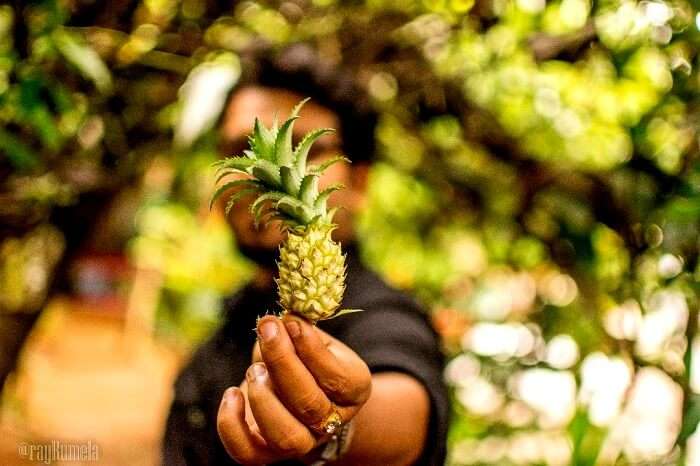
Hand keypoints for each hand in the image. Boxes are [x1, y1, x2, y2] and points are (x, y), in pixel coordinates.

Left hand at [217, 314, 371, 463]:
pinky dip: (231, 425)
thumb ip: (301, 330)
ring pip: (284, 436)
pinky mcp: (266, 453)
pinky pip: (246, 453)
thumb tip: (281, 321)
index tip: (290, 321)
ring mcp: (300, 442)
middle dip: (283, 362)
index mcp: (352, 391)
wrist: (305, 397)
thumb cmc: (311, 360)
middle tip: (268, 331)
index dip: (311, 349)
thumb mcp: (317, 340)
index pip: (337, 378)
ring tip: (255, 369)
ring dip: (264, 398)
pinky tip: (232, 393)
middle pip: (309, 405)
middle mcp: (330, 422)